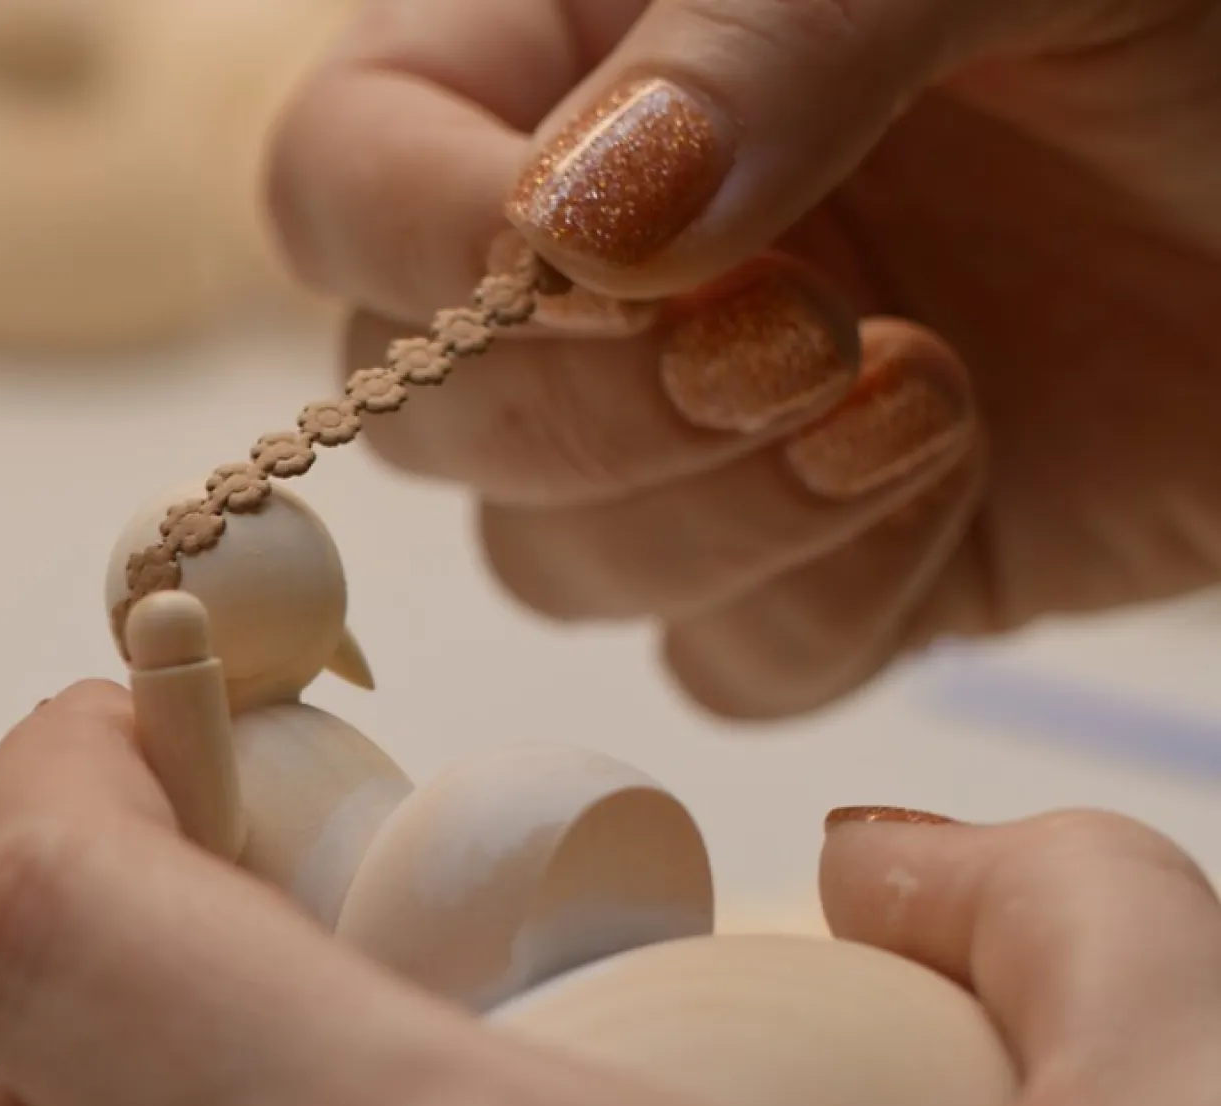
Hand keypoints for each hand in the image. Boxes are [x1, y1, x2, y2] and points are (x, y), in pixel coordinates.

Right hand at [268, 0, 1220, 716]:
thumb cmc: (1204, 14)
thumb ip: (775, 39)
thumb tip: (565, 230)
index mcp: (579, 49)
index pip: (343, 173)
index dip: (411, 247)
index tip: (575, 272)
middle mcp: (602, 256)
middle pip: (411, 408)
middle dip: (586, 412)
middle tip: (793, 339)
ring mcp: (699, 426)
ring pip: (544, 561)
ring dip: (713, 517)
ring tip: (918, 391)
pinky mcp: (824, 566)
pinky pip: (718, 668)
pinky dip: (821, 609)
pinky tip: (957, 464)